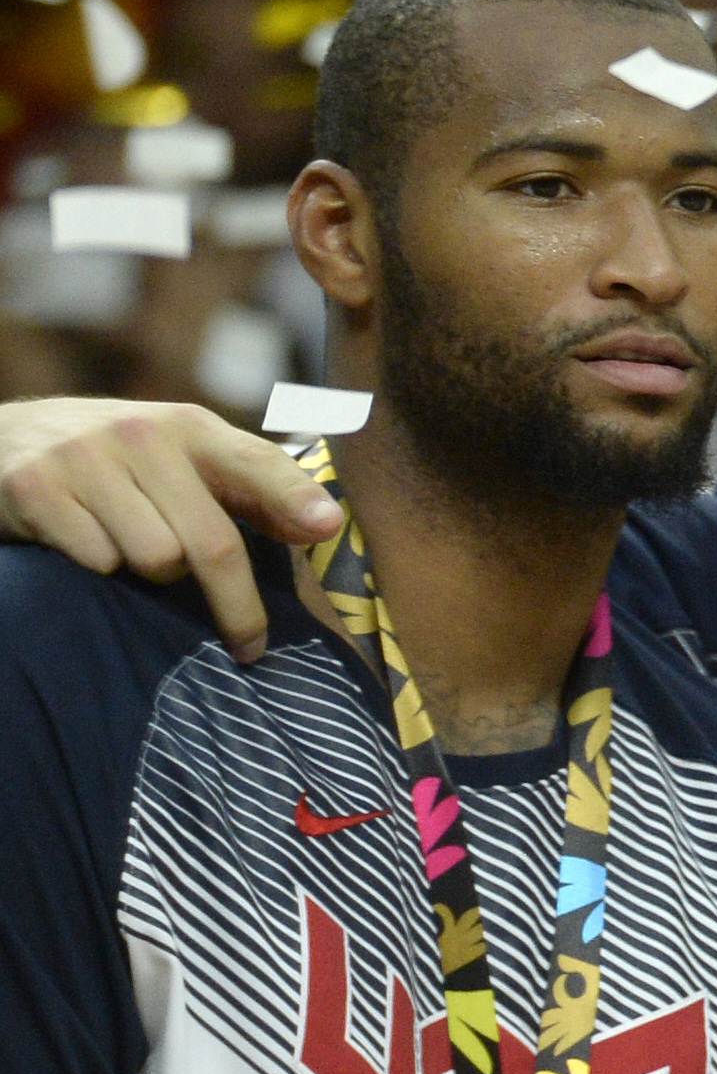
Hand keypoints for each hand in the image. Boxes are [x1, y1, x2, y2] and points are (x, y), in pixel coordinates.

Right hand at [0, 395, 341, 660]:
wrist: (4, 438)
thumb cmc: (118, 462)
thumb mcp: (183, 458)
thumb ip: (250, 488)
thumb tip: (325, 526)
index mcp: (190, 427)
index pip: (257, 463)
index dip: (294, 498)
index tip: (327, 528)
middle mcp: (141, 434)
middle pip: (212, 542)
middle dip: (236, 605)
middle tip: (249, 646)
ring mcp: (85, 458)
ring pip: (155, 559)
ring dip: (153, 574)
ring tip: (136, 554)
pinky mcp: (35, 487)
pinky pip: (97, 561)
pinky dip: (99, 568)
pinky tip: (85, 546)